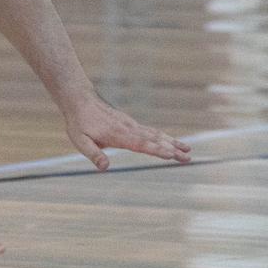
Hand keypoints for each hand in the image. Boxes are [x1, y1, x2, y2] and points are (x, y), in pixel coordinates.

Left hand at [61, 94, 191, 170]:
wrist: (80, 99)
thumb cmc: (79, 122)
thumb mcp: (80, 140)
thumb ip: (93, 154)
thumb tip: (105, 167)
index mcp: (118, 135)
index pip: (141, 144)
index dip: (157, 150)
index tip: (171, 155)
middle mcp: (129, 128)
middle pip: (154, 140)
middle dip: (172, 149)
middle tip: (188, 158)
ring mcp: (131, 125)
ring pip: (155, 134)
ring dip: (172, 142)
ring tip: (188, 150)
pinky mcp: (131, 124)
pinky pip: (150, 131)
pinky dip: (164, 137)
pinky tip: (171, 142)